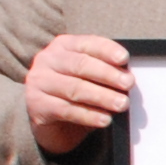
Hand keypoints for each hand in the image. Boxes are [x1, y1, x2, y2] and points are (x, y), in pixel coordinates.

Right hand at [24, 34, 133, 154]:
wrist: (50, 121)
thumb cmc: (76, 94)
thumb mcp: (91, 78)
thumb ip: (105, 72)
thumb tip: (128, 76)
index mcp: (63, 46)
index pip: (87, 43)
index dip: (107, 50)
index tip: (125, 58)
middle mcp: (48, 59)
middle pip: (81, 65)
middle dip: (108, 74)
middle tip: (128, 84)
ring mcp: (39, 82)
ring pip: (75, 88)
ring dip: (102, 97)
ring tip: (122, 104)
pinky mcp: (36, 105)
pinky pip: (66, 110)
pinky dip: (89, 115)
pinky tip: (105, 120)